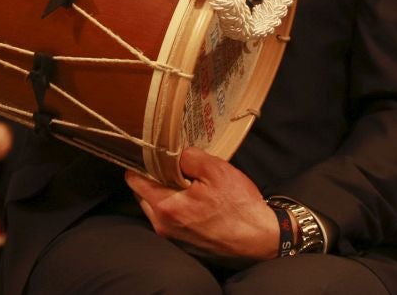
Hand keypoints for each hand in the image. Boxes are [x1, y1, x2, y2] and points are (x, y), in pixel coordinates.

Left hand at [124, 147, 275, 262]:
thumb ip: (188, 157)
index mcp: (166, 207)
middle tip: (170, 165)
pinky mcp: (184, 244)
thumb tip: (174, 155)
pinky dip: (175, 207)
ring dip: (164, 193)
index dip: (140, 162)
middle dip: (152, 178)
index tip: (149, 152)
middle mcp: (163, 226)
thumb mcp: (215, 170)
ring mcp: (172, 238)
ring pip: (155, 208)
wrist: (261, 240)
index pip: (134, 180)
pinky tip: (194, 199)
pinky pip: (170, 220)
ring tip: (185, 181)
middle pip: (142, 195)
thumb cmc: (239, 207)